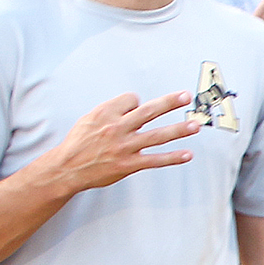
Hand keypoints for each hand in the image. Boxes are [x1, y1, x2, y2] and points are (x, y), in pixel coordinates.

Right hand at [49, 90, 200, 192]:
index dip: (136, 103)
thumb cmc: (79, 143)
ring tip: (195, 125)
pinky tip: (187, 155)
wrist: (68, 168)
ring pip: (157, 135)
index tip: (137, 108)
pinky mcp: (129, 164)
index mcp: (106, 113)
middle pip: (149, 111)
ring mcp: (125, 146)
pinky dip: (172, 157)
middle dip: (170, 103)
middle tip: (186, 96)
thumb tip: (135, 103)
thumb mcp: (89, 118)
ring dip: (179, 130)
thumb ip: (112, 111)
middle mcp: (117, 127)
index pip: (132, 99)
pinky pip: (155, 160)